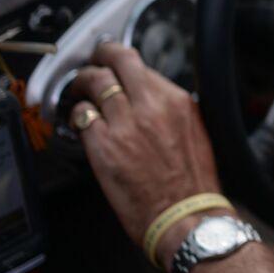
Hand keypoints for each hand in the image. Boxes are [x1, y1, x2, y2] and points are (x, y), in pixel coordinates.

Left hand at [68, 42, 228, 267]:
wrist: (186, 217)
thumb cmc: (193, 184)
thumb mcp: (196, 132)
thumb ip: (174, 109)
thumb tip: (155, 98)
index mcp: (177, 101)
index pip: (142, 65)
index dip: (122, 62)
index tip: (116, 63)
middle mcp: (151, 106)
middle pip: (118, 59)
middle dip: (101, 55)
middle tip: (93, 61)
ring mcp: (125, 124)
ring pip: (94, 81)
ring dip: (83, 82)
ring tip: (78, 89)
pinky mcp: (104, 146)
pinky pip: (81, 114)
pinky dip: (77, 113)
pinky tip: (79, 120)